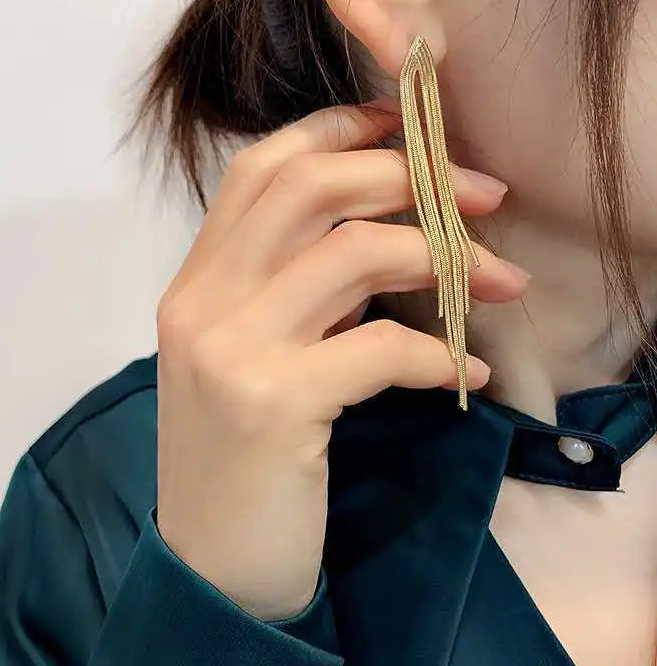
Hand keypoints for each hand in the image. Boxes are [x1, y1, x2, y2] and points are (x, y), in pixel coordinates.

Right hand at [155, 104, 526, 620]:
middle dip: (406, 174)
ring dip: (444, 258)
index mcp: (194, 281)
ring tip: (499, 281)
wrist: (210, 564)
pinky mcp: (272, 405)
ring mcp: (231, 350)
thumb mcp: (251, 354)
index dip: (338, 129)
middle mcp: (202, 302)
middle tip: (481, 195)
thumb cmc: (239, 456)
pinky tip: (467, 374)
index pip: (262, 168)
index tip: (408, 128)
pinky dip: (441, 354)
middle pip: (310, 187)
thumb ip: (291, 292)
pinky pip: (381, 349)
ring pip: (354, 253)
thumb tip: (384, 238)